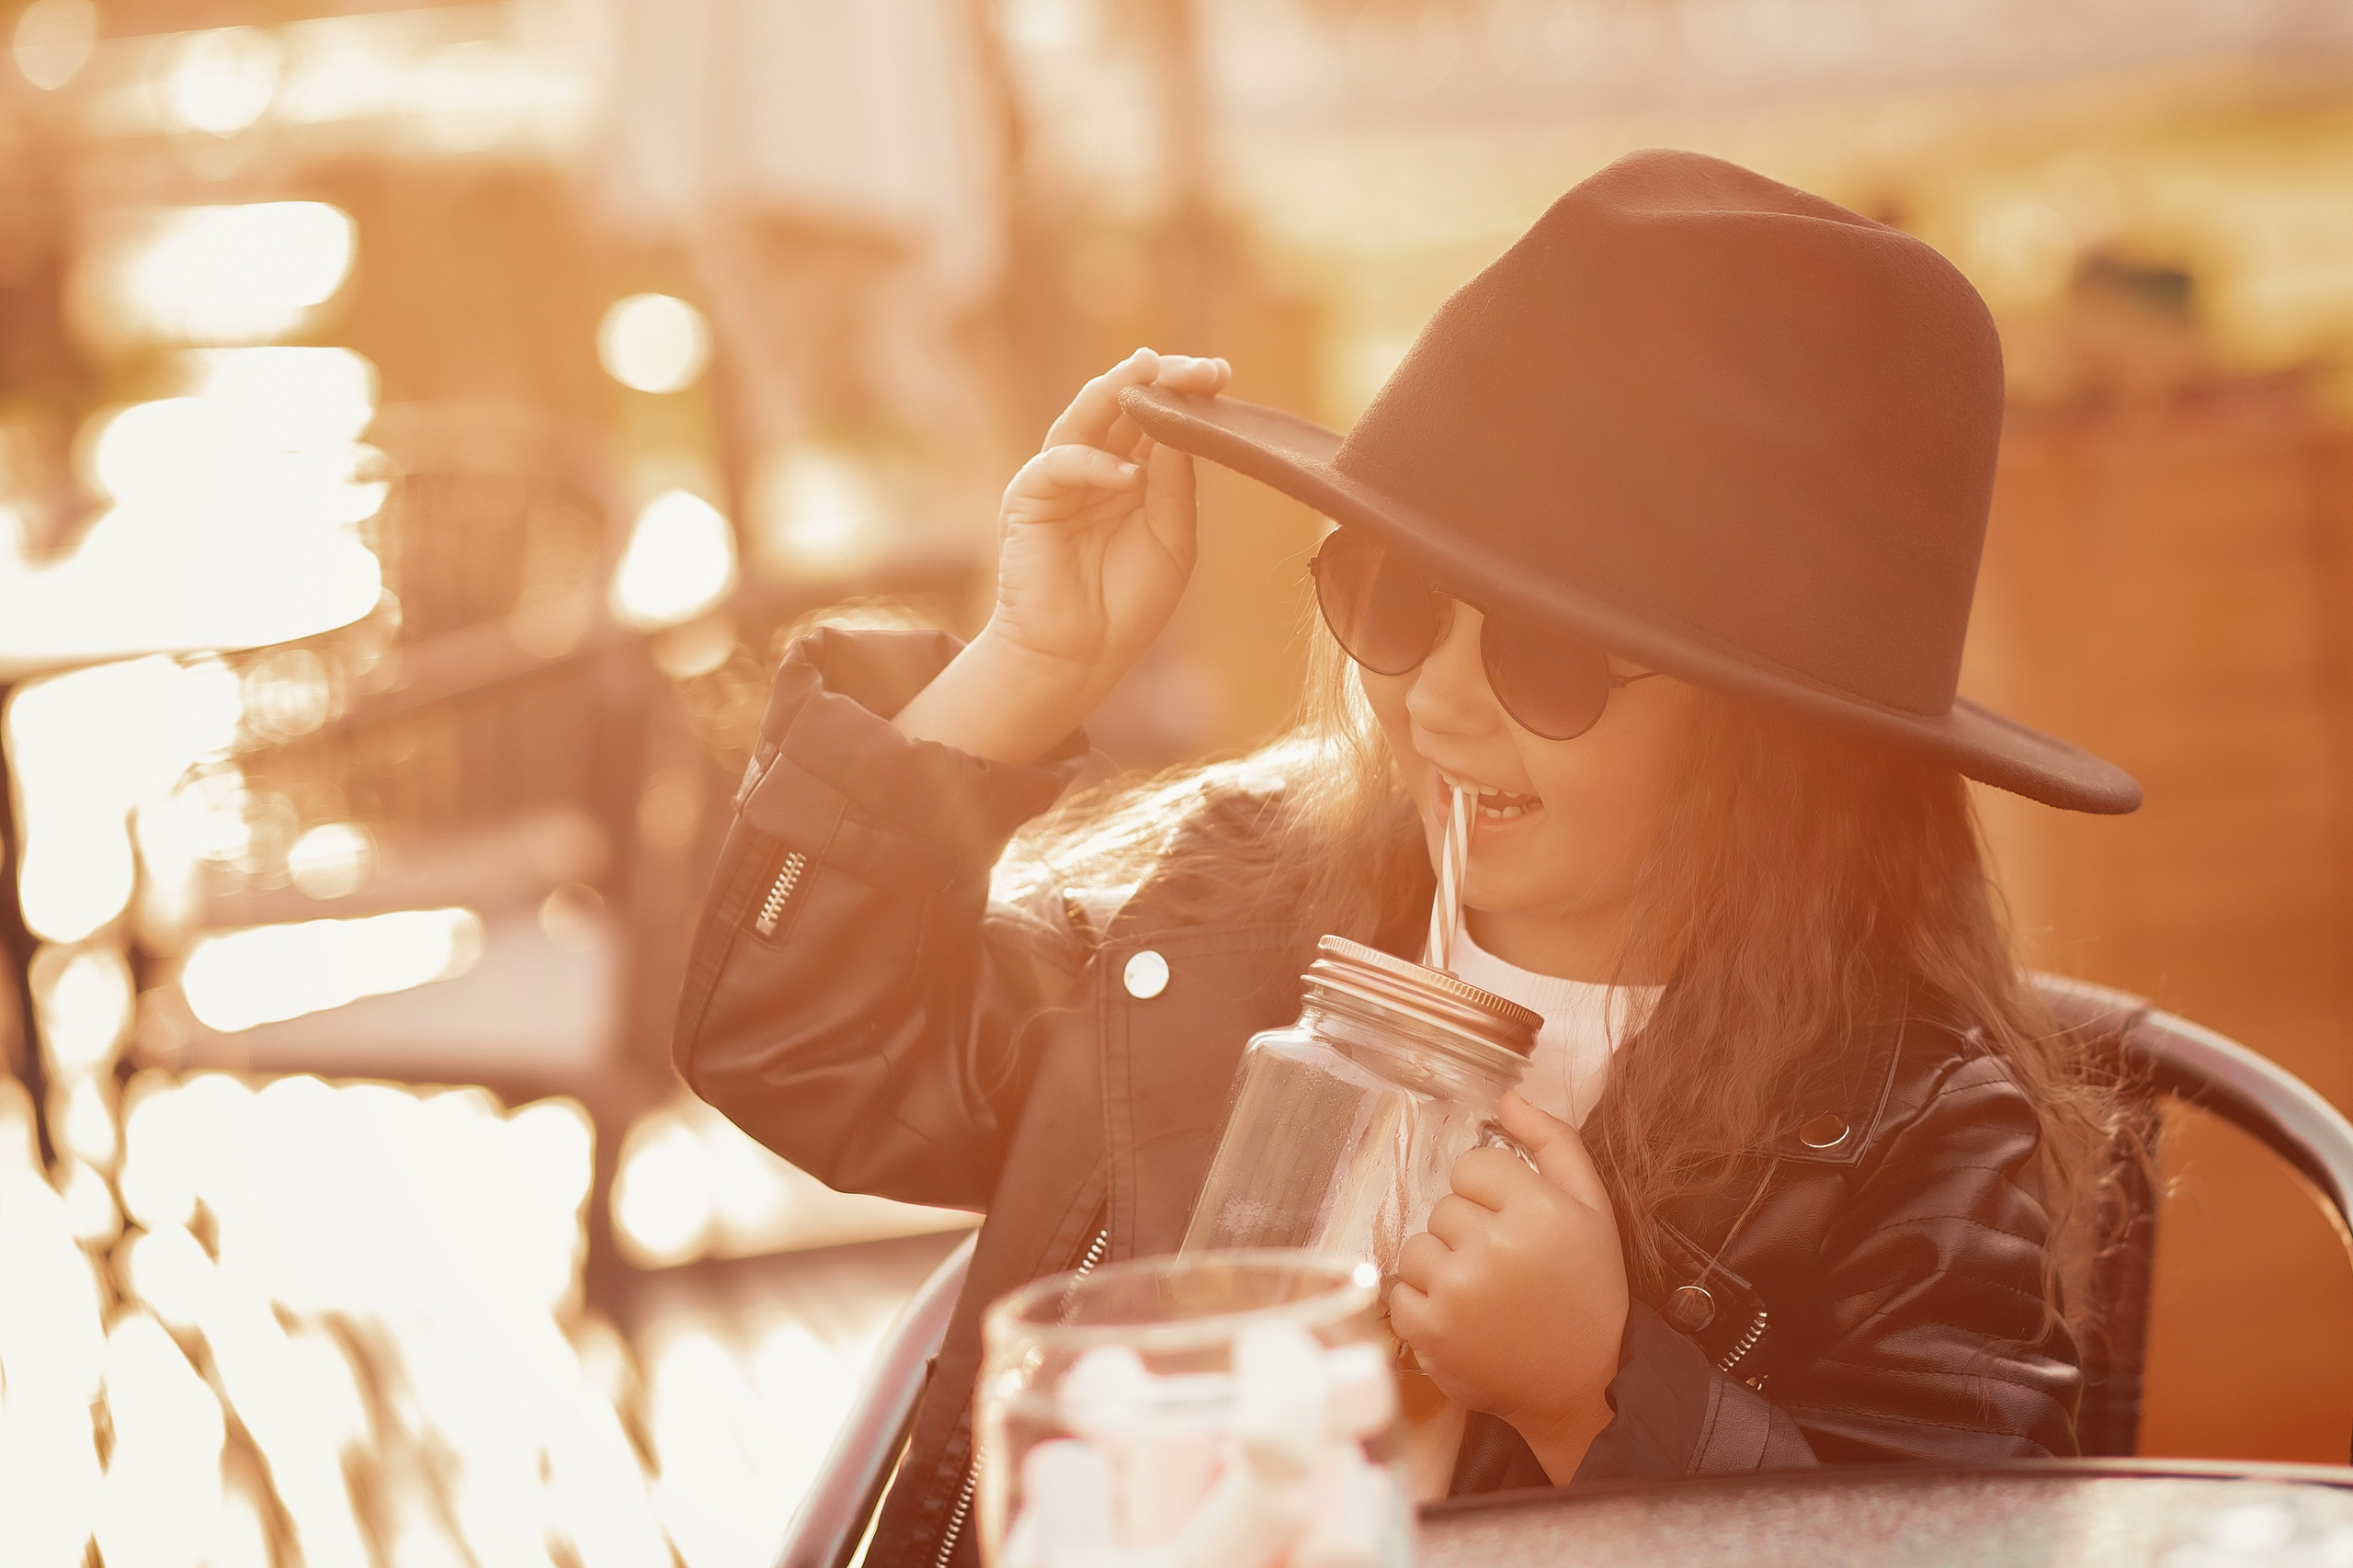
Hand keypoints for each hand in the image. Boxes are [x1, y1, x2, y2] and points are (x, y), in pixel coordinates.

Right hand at [894, 348, 1231, 762]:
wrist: (1079, 656)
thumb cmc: (1127, 603)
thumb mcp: (1171, 536)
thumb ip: (1174, 482)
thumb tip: (1183, 423)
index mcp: (1131, 472)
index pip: (1156, 417)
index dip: (1184, 392)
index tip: (1221, 374)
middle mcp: (1094, 466)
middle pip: (1123, 404)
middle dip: (1161, 379)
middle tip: (1201, 368)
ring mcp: (1059, 478)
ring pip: (1084, 417)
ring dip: (1119, 392)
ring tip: (1155, 374)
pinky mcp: (1027, 499)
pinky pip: (1058, 465)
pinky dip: (1093, 465)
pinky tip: (1129, 476)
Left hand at [1390, 1091, 1629, 1482]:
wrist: (1585, 1384)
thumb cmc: (1589, 1291)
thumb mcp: (1592, 1209)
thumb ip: (1552, 1141)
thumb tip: (1507, 1096)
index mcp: (1537, 1210)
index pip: (1473, 1165)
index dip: (1492, 1194)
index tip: (1515, 1225)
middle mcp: (1494, 1247)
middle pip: (1444, 1206)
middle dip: (1469, 1232)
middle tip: (1506, 1268)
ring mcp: (1457, 1292)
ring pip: (1417, 1246)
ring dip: (1442, 1267)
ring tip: (1484, 1295)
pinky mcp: (1431, 1332)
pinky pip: (1400, 1291)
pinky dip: (1423, 1305)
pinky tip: (1463, 1319)